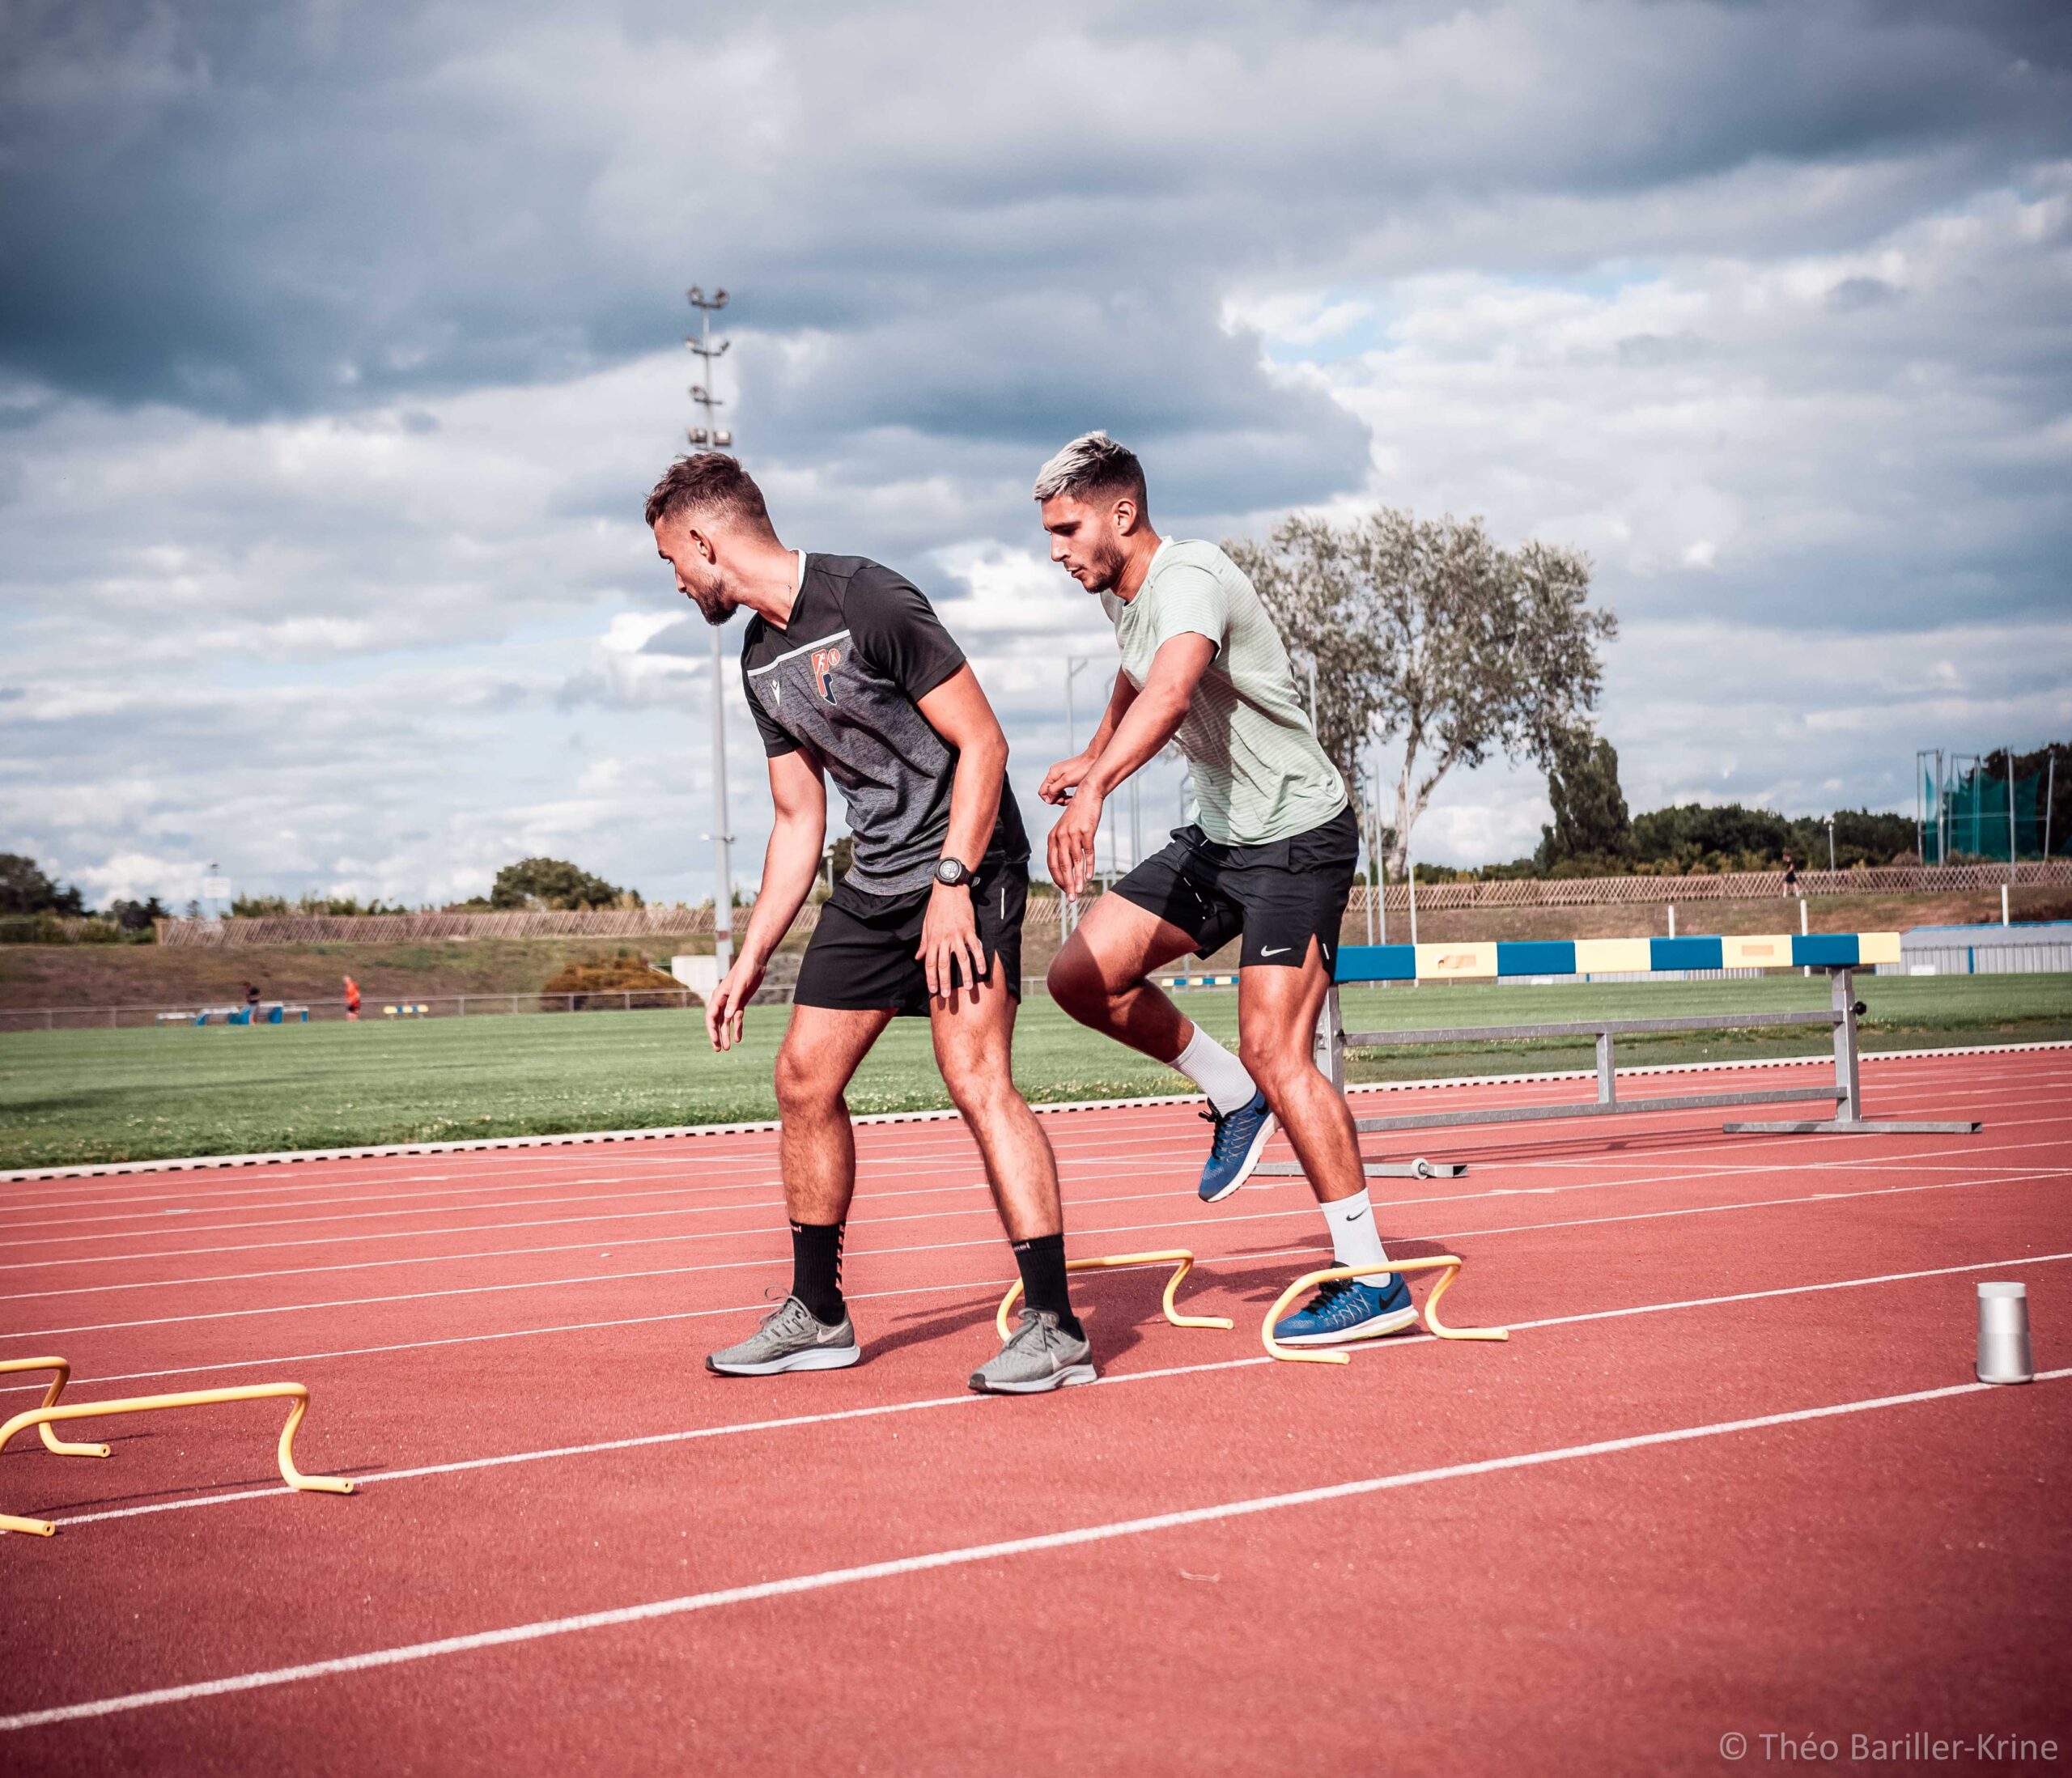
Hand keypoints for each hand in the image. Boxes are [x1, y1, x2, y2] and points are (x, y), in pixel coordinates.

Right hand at [704, 954, 765, 1050]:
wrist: (756, 960)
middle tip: (719, 1049)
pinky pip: (737, 1018)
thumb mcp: (740, 987)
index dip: (712, 1030)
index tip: (715, 1041)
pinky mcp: (741, 1001)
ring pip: (726, 1022)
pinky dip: (737, 1028)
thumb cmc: (746, 970)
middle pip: (717, 1021)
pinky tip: (738, 1038)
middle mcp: (723, 1000)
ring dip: (726, 1034)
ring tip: (727, 1048)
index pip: (711, 1016)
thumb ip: (733, 1002)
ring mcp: (732, 1001)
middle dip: (717, 1036)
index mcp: (719, 996)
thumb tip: (727, 1018)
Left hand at [916, 882, 985, 1001]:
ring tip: (967, 988)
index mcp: (932, 939)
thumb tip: (918, 958)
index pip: (930, 963)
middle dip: (945, 982)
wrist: (949, 890)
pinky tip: (982, 971)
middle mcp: (944, 939)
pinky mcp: (969, 930)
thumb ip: (924, 943)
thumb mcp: (926, 926)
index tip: (933, 990)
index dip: (931, 978)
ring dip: (964, 975)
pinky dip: (979, 960)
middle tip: (946, 996)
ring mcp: (957, 935)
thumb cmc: (936, 908)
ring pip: (961, 959)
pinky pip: (975, 948)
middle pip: (944, 965)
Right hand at [1038, 751, 1096, 805]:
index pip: (1042, 792)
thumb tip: (1049, 799)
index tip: (1061, 800)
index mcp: (1052, 774)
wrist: (1094, 759)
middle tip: (1067, 800)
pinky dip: (1065, 793)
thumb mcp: (1067, 781)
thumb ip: (1055, 790)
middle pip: (1048, 792)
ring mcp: (1059, 774)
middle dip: (1057, 799)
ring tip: (1071, 797)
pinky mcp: (1065, 775)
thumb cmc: (1083, 768)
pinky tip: (1072, 793)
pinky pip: (1060, 787)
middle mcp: (1054, 773)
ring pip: (1055, 791)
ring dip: (1062, 797)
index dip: (1050, 799)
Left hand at [1046, 783, 1103, 896]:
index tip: (1064, 890)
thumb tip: (1067, 866)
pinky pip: (1087, 853)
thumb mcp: (1066, 829)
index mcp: (1053, 838)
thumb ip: (1063, 846)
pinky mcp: (1086, 832)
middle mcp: (1060, 836)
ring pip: (1075, 862)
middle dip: (1066, 885)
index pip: (1053, 864)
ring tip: (1080, 892)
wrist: (1088, 795)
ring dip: (1077, 879)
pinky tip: (1089, 877)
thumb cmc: (1078, 815)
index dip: (1058, 879)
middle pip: (1063, 866)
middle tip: (1071, 899)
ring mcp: (1073, 834)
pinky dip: (1088, 866)